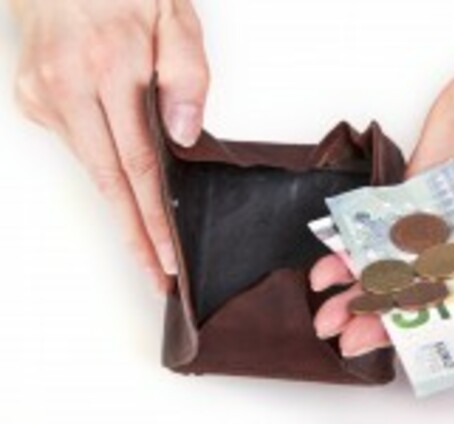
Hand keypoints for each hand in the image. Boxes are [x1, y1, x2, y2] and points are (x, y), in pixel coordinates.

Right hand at [12, 0, 209, 290]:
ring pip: (91, 166)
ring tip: (145, 234)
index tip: (165, 257)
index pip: (138, 165)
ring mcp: (45, 95)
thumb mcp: (174, 17)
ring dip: (120, 202)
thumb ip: (186, 75)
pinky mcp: (33, 98)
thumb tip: (183, 135)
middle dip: (133, 235)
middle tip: (152, 273)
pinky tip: (120, 168)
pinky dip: (102, 162)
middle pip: (108, 182)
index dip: (153, 218)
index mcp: (111, 67)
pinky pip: (78, 144)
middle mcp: (68, 87)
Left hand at [310, 52, 453, 356]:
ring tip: (329, 310)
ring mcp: (444, 219)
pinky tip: (333, 261)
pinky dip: (359, 244)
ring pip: (403, 262)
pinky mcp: (418, 197)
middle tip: (349, 336)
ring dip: (366, 286)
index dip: (445, 322)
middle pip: (434, 287)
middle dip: (390, 314)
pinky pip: (386, 226)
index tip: (407, 340)